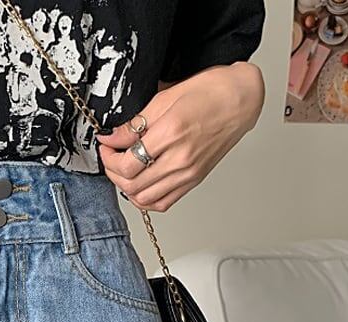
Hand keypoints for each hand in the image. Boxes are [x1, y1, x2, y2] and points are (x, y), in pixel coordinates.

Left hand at [96, 62, 264, 212]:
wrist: (242, 98)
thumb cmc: (211, 92)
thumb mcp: (166, 97)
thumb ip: (136, 123)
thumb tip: (112, 137)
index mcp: (172, 134)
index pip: (127, 163)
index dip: (109, 158)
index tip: (106, 147)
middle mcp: (180, 159)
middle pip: (132, 185)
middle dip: (113, 173)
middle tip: (111, 158)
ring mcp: (188, 173)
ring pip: (144, 199)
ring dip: (126, 188)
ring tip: (123, 171)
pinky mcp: (193, 180)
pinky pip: (162, 203)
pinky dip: (145, 199)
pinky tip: (140, 185)